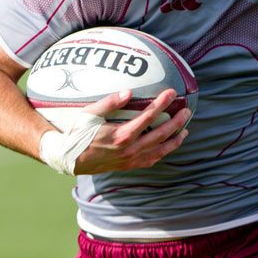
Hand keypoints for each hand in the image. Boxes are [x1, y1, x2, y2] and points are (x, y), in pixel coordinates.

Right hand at [72, 89, 190, 174]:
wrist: (71, 159)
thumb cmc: (78, 134)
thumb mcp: (89, 114)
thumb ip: (109, 103)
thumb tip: (128, 92)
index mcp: (121, 135)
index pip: (148, 117)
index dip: (161, 104)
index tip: (171, 93)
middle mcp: (129, 149)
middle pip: (160, 134)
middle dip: (176, 122)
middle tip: (187, 111)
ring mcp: (130, 159)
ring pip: (160, 150)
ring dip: (175, 139)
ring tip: (185, 130)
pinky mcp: (129, 166)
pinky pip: (152, 160)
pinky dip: (163, 152)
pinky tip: (168, 146)